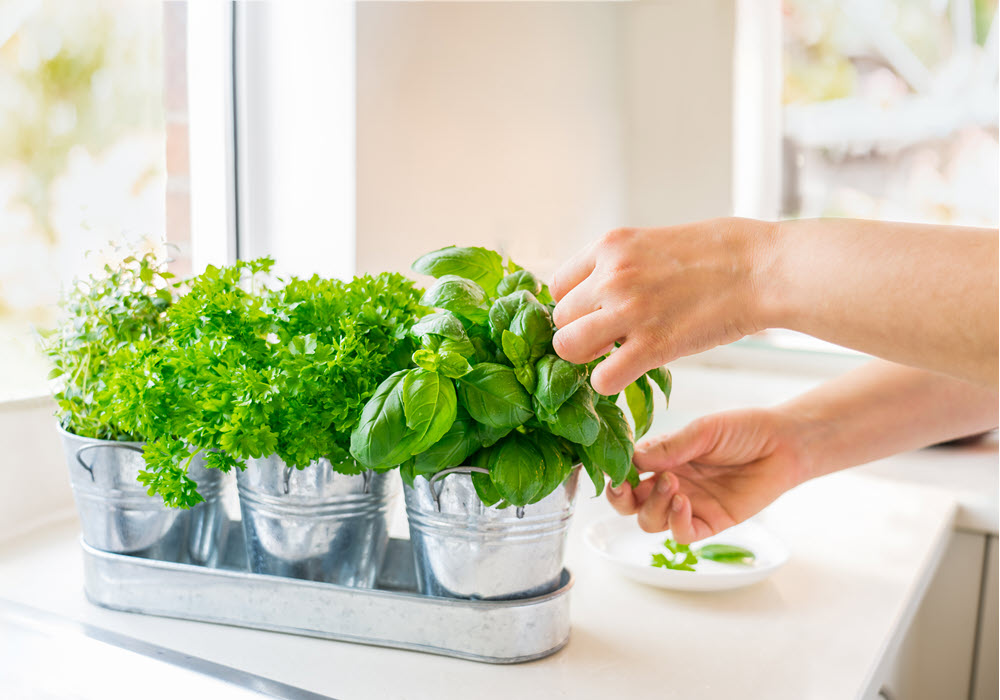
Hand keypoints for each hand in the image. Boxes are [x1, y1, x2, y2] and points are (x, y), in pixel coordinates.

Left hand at [550, 218, 776, 394]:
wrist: (762, 268)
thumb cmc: (720, 253)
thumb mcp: (655, 241)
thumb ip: (622, 264)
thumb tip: (600, 291)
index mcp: (611, 246)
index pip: (557, 286)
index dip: (574, 306)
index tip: (594, 315)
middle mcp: (611, 276)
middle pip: (560, 320)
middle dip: (580, 333)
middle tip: (608, 339)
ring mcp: (629, 311)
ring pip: (567, 348)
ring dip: (586, 358)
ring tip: (613, 356)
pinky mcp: (652, 346)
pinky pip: (602, 378)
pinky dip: (609, 383)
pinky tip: (629, 373)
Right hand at [607, 408, 813, 542]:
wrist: (783, 444)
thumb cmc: (743, 430)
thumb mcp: (702, 431)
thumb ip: (669, 446)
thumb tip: (633, 457)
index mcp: (663, 458)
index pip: (626, 471)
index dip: (615, 473)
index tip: (614, 468)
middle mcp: (670, 483)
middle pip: (630, 504)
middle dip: (621, 498)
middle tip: (626, 486)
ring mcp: (689, 505)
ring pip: (650, 521)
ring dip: (652, 505)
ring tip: (672, 484)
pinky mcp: (711, 522)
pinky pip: (682, 534)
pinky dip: (675, 522)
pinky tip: (683, 503)